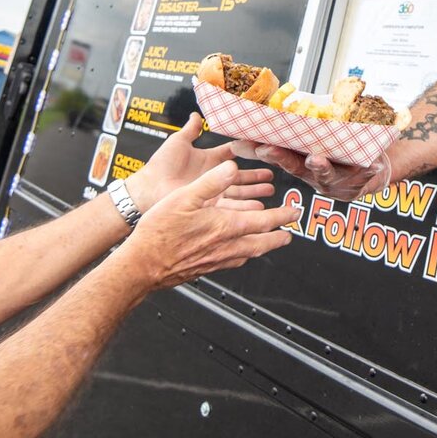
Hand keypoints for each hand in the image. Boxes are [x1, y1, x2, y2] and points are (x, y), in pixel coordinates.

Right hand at [117, 160, 296, 289]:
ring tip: (270, 242)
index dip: (282, 216)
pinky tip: (238, 253)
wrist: (143, 265)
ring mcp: (217, 261)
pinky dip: (243, 255)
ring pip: (249, 254)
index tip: (293, 212)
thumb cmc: (160, 232)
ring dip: (263, 247)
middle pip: (262, 243)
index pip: (263, 221)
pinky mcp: (206, 269)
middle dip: (278, 237)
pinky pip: (233, 262)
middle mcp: (226, 246)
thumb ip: (211, 182)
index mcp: (225, 226)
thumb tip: (232, 167)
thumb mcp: (184, 196)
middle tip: (289, 233)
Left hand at [131, 113, 274, 210]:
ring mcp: (211, 192)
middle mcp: (212, 177)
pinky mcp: (209, 207)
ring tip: (270, 191)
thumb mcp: (178, 142)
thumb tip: (196, 113)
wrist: (148, 190)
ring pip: (239, 192)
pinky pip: (232, 207)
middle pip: (240, 176)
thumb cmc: (160, 166)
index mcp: (208, 160)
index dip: (246, 151)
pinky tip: (258, 208)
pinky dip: (245, 208)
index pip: (231, 154)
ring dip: (254, 192)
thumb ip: (190, 129)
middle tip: (272, 175)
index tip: (260, 147)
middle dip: (256, 176)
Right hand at [228, 140, 389, 200]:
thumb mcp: (312, 143)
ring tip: (317, 159)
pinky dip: (366, 171)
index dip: (268, 152)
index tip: (258, 146)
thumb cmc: (334, 153)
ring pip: (325, 174)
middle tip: (270, 149)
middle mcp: (312, 175)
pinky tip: (372, 166)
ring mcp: (332, 182)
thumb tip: (269, 107)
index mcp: (300, 162)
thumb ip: (294, 129)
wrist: (366, 171)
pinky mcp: (354, 186)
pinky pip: (361, 177)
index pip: (279, 155)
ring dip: (320, 167)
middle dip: (283, 159)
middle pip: (296, 167)